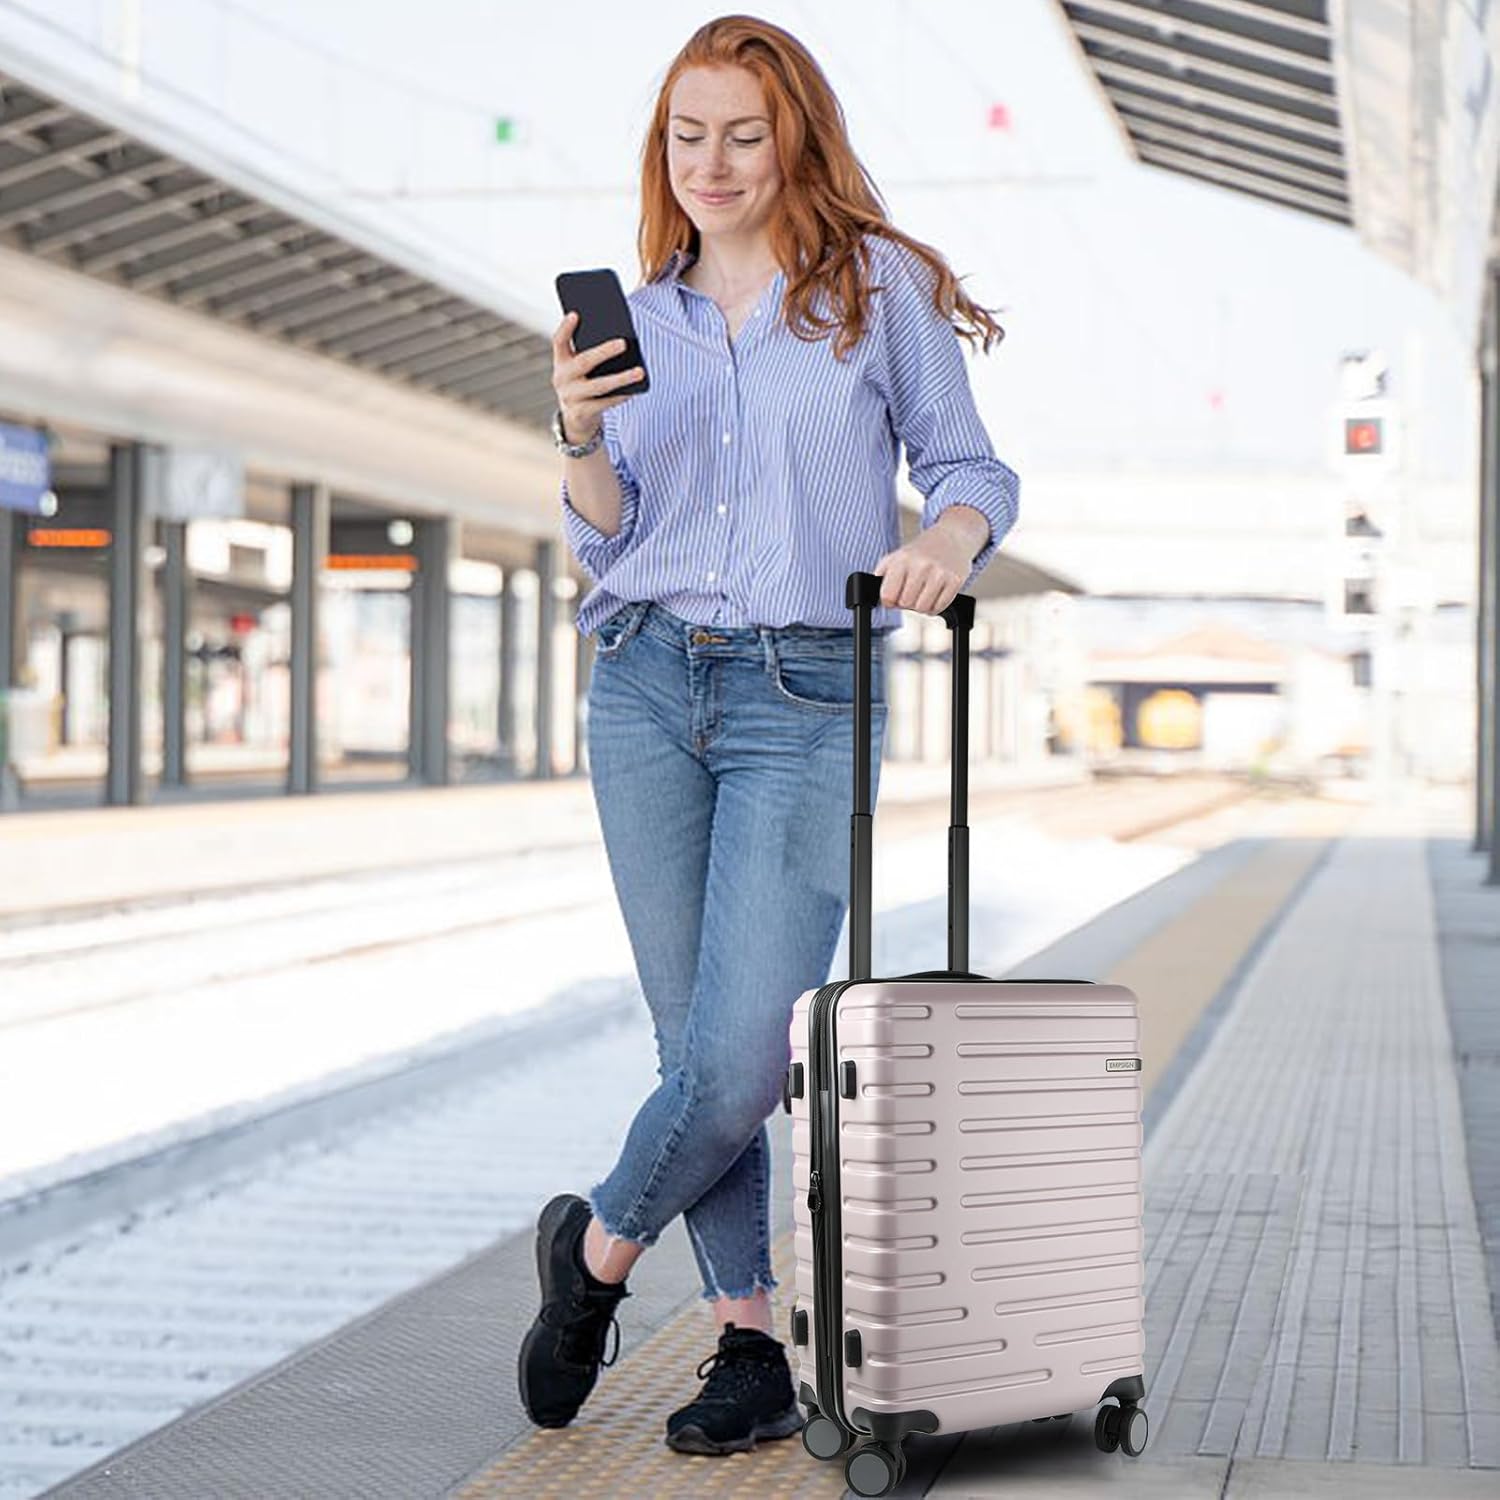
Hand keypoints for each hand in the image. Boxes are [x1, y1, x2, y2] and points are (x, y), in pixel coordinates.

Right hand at [551, 311, 643, 443]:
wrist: (575, 419)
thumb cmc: (584, 384)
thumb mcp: (581, 369)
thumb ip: (591, 354)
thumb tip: (621, 342)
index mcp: (561, 362)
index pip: (559, 341)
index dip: (566, 328)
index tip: (576, 313)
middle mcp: (562, 378)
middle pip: (583, 362)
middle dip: (604, 352)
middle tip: (623, 343)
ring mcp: (570, 397)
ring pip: (599, 385)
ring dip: (621, 378)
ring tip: (640, 371)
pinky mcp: (581, 413)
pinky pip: (605, 403)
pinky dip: (621, 395)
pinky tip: (635, 389)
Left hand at [872, 526, 972, 614]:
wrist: (951, 537)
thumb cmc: (920, 551)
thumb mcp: (895, 557)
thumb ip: (881, 576)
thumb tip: (875, 597)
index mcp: (902, 560)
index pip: (888, 596)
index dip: (889, 600)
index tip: (894, 595)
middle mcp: (921, 565)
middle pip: (906, 604)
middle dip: (906, 602)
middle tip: (911, 592)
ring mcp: (940, 573)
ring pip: (923, 608)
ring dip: (920, 606)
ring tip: (922, 593)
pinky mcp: (955, 580)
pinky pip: (939, 608)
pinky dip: (934, 607)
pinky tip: (934, 595)